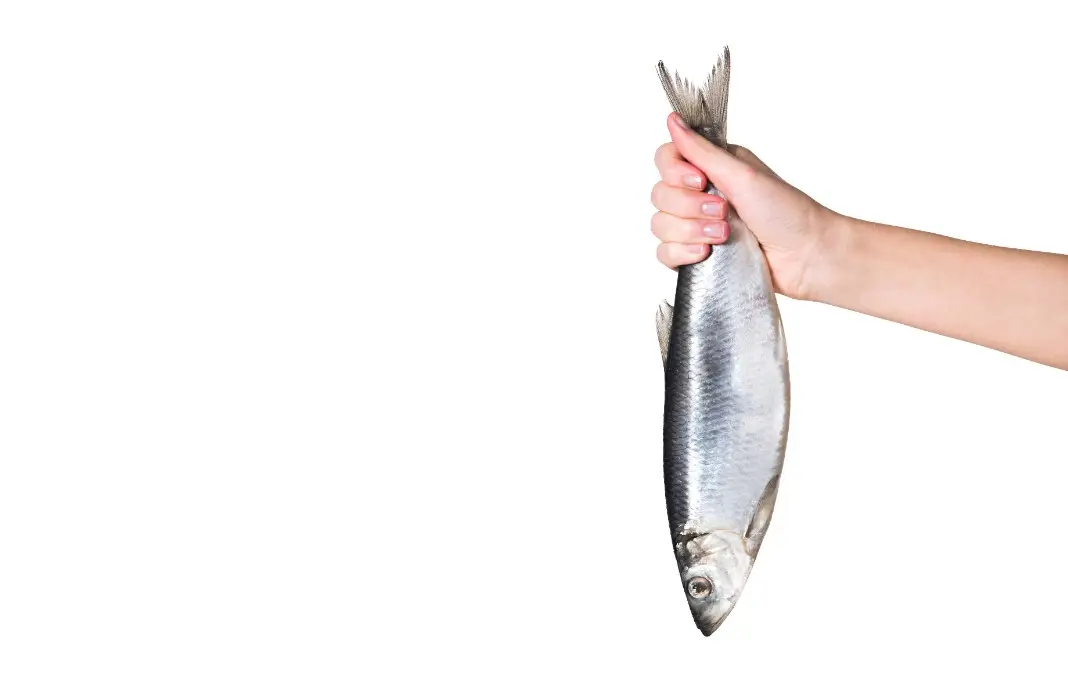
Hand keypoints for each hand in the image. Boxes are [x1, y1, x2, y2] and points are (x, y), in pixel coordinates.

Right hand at [651, 112, 835, 299]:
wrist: (805, 257)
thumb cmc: (786, 212)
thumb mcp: (742, 174)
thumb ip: (701, 151)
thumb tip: (673, 120)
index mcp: (712, 167)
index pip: (666, 159)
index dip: (674, 173)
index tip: (700, 181)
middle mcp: (701, 194)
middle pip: (660, 194)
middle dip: (689, 207)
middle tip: (723, 212)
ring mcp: (697, 226)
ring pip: (660, 225)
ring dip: (690, 232)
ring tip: (723, 236)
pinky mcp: (697, 254)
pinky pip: (665, 253)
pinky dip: (682, 253)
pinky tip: (706, 254)